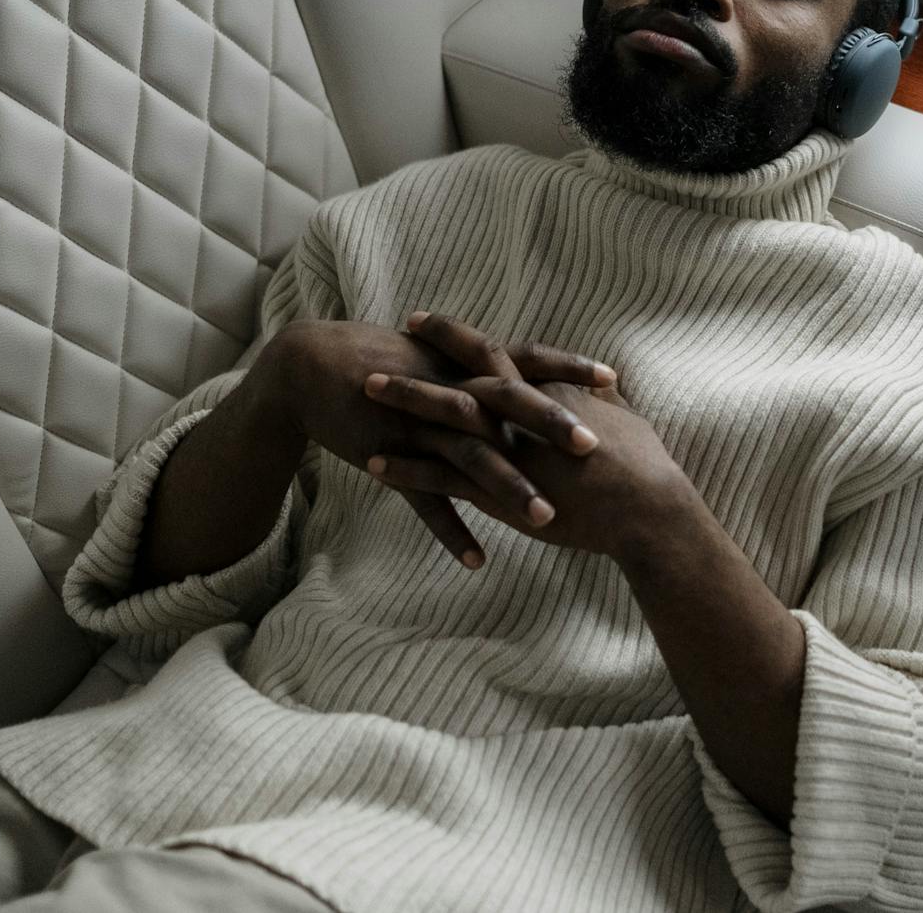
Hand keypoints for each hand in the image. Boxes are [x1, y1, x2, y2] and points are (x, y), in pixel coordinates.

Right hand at [264, 317, 617, 565]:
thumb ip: (481, 372)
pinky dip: (450, 530)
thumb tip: (529, 375)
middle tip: (593, 449)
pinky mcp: (389, 455)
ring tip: (546, 520)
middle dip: (550, 426)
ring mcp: (418, 424)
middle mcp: (447, 390)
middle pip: (506, 406)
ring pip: (470, 458)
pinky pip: (423, 499)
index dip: (567, 368)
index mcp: (463, 366)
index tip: (613, 378)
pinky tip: (477, 560)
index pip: (525, 361)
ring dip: (508, 488)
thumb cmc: (382, 363)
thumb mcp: (437, 361)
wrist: (309, 369)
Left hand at [361, 311, 700, 560]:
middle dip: (418, 360)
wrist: (649, 510)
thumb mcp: (622, 419)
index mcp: (546, 390)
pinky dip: (406, 468)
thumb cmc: (645, 467)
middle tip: (380, 348)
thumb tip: (601, 383)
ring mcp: (507, 449)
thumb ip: (602, 399)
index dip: (454, 336)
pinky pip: (440, 477)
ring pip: (442, 419)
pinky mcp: (498, 490)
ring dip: (402, 405)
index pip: (492, 352)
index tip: (421, 322)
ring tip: (363, 392)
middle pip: (459, 375)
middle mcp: (521, 411)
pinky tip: (374, 464)